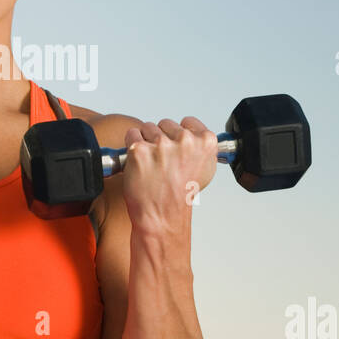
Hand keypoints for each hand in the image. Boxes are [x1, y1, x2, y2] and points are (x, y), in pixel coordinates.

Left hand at [121, 116, 217, 232]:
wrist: (162, 216)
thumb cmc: (180, 196)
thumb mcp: (206, 169)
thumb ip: (202, 146)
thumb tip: (195, 134)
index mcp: (205, 142)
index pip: (188, 121)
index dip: (179, 135)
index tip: (176, 147)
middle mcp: (185, 141)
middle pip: (166, 124)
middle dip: (162, 139)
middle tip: (163, 162)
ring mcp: (161, 145)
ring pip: (148, 128)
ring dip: (146, 142)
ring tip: (152, 164)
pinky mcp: (139, 149)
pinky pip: (132, 134)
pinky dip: (132, 147)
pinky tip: (140, 163)